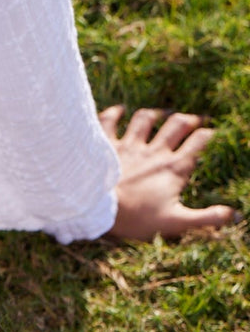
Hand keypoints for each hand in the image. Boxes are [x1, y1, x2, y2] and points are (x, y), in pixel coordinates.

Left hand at [102, 105, 239, 239]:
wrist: (97, 208)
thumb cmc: (137, 217)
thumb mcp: (177, 222)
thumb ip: (207, 218)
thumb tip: (234, 215)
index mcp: (173, 168)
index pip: (198, 144)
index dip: (209, 135)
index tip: (214, 132)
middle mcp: (153, 151)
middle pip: (176, 126)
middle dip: (188, 120)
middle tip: (195, 119)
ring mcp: (129, 145)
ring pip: (145, 119)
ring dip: (155, 114)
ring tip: (162, 112)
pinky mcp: (107, 145)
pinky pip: (110, 122)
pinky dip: (115, 113)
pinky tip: (119, 109)